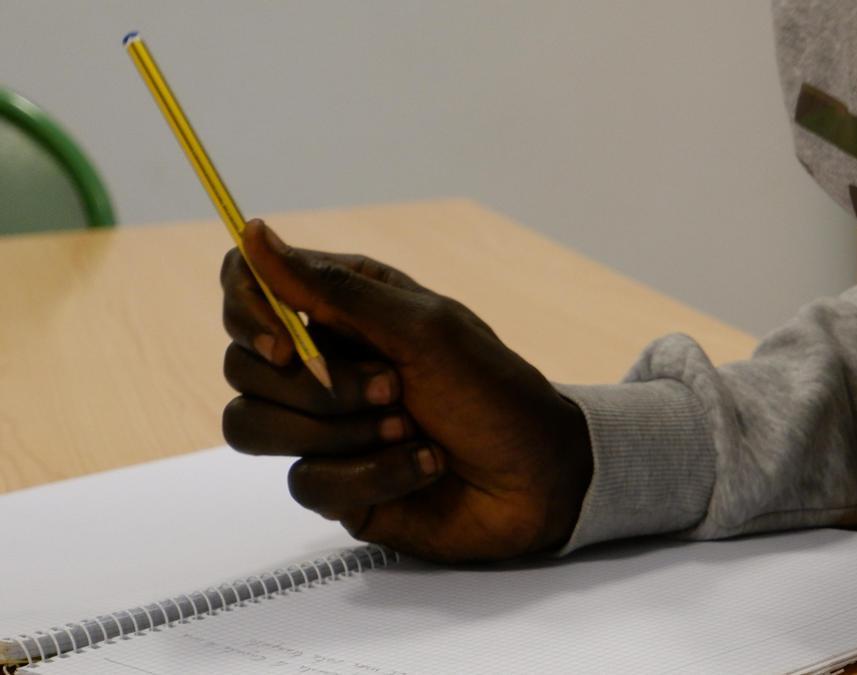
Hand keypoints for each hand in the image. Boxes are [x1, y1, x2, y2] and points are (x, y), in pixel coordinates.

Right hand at [220, 219, 591, 561]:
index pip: (247, 287)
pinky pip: (306, 483)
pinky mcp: (335, 484)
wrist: (542, 477)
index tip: (284, 342)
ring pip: (253, 428)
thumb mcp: (423, 329)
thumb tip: (252, 232)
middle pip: (242, 367)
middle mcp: (323, 361)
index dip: (248, 311)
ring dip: (341, 433)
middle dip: (322, 388)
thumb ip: (334, 289)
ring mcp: (323, 427)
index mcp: (343, 307)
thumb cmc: (494, 391)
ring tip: (411, 431)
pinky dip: (373, 475)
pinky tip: (425, 468)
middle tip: (396, 390)